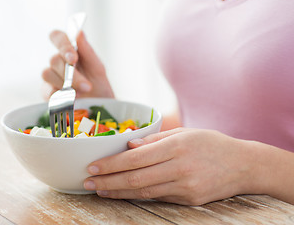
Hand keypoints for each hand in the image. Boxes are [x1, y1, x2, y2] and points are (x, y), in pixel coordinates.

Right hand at [42, 30, 113, 98]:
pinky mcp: (47, 94)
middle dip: (71, 73)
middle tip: (87, 86)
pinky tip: (71, 100)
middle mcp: (58, 62)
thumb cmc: (98, 86)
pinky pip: (47, 91)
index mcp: (69, 51)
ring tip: (82, 93)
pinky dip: (58, 96)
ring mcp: (51, 78)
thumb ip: (87, 51)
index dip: (62, 44)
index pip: (57, 37)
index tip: (73, 57)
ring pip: (48, 74)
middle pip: (54, 59)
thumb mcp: (98, 68)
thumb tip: (79, 32)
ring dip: (65, 84)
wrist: (100, 110)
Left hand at [83, 128, 256, 204]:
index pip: (135, 158)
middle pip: (135, 178)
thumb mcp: (184, 133)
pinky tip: (123, 193)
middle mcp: (180, 167)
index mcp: (176, 146)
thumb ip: (155, 140)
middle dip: (108, 181)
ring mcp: (185, 186)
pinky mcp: (190, 199)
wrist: (243, 165)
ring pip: (144, 191)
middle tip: (88, 183)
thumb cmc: (211, 143)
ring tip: (100, 191)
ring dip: (119, 192)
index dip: (111, 164)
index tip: (93, 167)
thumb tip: (129, 146)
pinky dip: (137, 195)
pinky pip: (158, 197)